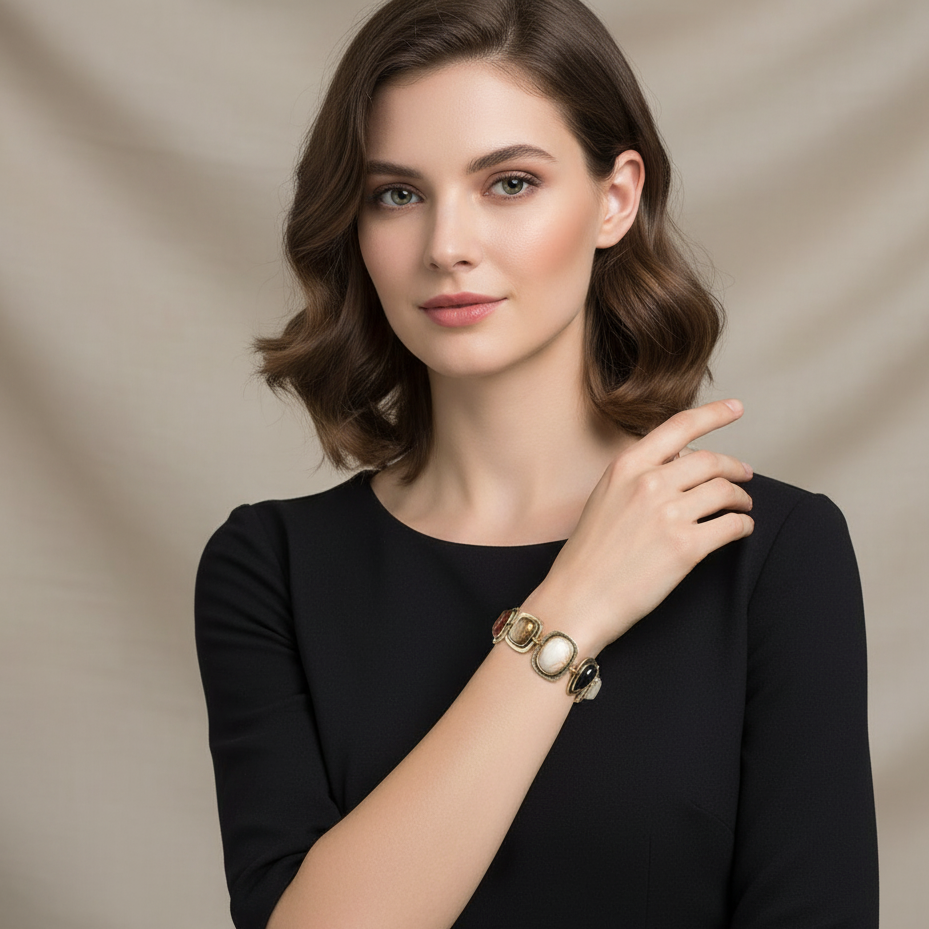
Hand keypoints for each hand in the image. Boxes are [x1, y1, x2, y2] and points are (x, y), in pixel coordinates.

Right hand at [525, 399, 753, 653]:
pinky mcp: (686, 547)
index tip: (736, 409)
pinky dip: (742, 526)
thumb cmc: (587, 556)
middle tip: (746, 475)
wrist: (578, 599)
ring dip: (741, 498)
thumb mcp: (604, 498)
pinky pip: (732, 525)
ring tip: (741, 507)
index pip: (679, 427)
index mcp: (626, 467)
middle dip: (735, 467)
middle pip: (711, 461)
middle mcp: (648, 484)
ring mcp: (668, 514)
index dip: (714, 414)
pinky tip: (739, 530)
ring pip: (725, 491)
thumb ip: (638, 477)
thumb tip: (682, 465)